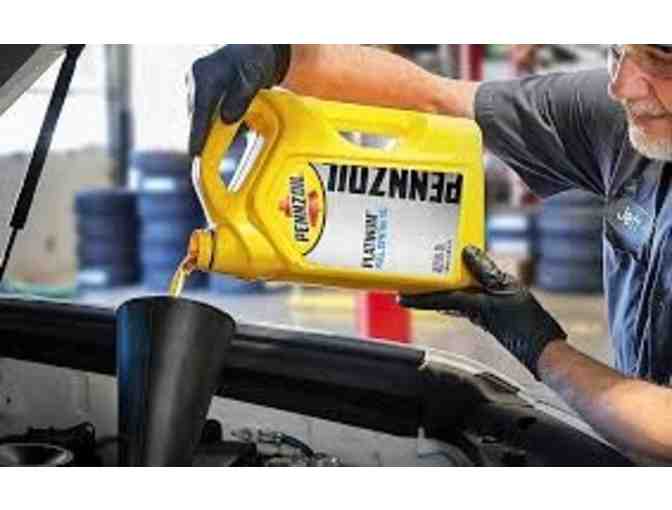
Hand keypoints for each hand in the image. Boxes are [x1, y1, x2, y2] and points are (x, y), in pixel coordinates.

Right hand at [187, 44, 289, 154]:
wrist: (253, 49)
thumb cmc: (254, 59)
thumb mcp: (253, 76)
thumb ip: (241, 97)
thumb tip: (227, 119)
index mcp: (204, 74)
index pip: (199, 110)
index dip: (197, 133)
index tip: (194, 152)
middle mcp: (194, 80)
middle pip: (197, 117)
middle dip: (204, 136)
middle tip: (207, 158)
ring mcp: (196, 87)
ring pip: (202, 118)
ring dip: (213, 130)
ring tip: (226, 136)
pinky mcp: (201, 95)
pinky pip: (207, 115)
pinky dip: (218, 124)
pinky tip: (233, 124)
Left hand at [399, 246, 565, 377]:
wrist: (542, 346)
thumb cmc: (527, 322)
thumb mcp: (508, 289)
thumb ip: (486, 271)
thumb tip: (467, 252)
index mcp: (471, 305)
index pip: (437, 299)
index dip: (416, 297)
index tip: (399, 296)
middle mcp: (470, 311)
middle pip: (440, 297)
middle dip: (426, 289)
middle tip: (412, 278)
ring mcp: (479, 313)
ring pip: (452, 298)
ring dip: (441, 288)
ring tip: (432, 274)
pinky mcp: (488, 314)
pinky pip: (468, 298)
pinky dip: (461, 288)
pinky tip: (463, 280)